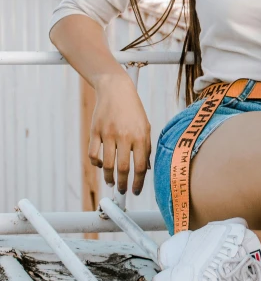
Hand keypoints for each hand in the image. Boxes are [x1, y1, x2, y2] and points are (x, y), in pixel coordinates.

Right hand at [88, 72, 151, 195]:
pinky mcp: (95, 131)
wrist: (116, 89)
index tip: (136, 191)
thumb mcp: (145, 126)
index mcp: (140, 135)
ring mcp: (108, 133)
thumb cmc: (133, 109)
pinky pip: (93, 154)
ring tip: (111, 181)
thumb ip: (146, 147)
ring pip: (106, 165)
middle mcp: (124, 135)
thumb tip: (146, 169)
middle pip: (123, 168)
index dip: (138, 182)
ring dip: (108, 177)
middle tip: (122, 191)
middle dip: (123, 184)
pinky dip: (96, 164)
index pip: (140, 166)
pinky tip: (100, 165)